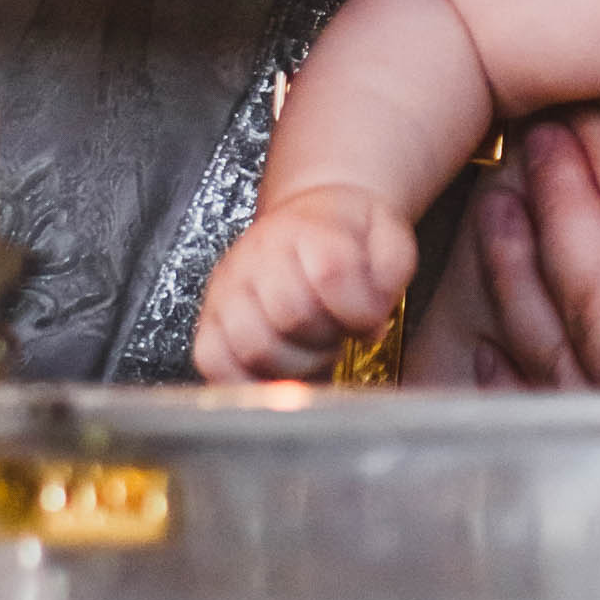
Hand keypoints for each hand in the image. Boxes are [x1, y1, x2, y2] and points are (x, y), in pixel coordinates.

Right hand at [192, 183, 418, 382]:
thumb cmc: (347, 236)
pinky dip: (246, 381)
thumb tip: (370, 326)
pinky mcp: (209, 318)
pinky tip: (278, 372)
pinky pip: (213, 362)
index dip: (358, 310)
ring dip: (294, 365)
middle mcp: (259, 254)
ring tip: (311, 351)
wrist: (310, 217)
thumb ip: (390, 275)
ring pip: (253, 346)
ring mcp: (228, 287)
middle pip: (292, 316)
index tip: (369, 321)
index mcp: (308, 228)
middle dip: (328, 340)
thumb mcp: (388, 238)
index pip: (331, 272)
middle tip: (337, 335)